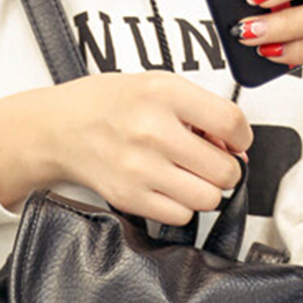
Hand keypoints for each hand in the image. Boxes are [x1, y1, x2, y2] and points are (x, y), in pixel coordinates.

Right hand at [0, 73, 251, 225]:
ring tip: (189, 177)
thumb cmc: (107, 106)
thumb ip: (199, 112)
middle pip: (224, 169)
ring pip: (207, 198)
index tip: (235, 142)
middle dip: (226, 169)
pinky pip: (181, 216)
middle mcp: (154, 132)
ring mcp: (141, 169)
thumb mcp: (156, 87)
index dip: (242, 138)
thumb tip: (236, 149)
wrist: (60, 130)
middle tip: (211, 163)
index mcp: (164, 94)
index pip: (231, 123)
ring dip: (206, 191)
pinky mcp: (131, 198)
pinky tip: (168, 189)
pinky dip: (182, 207)